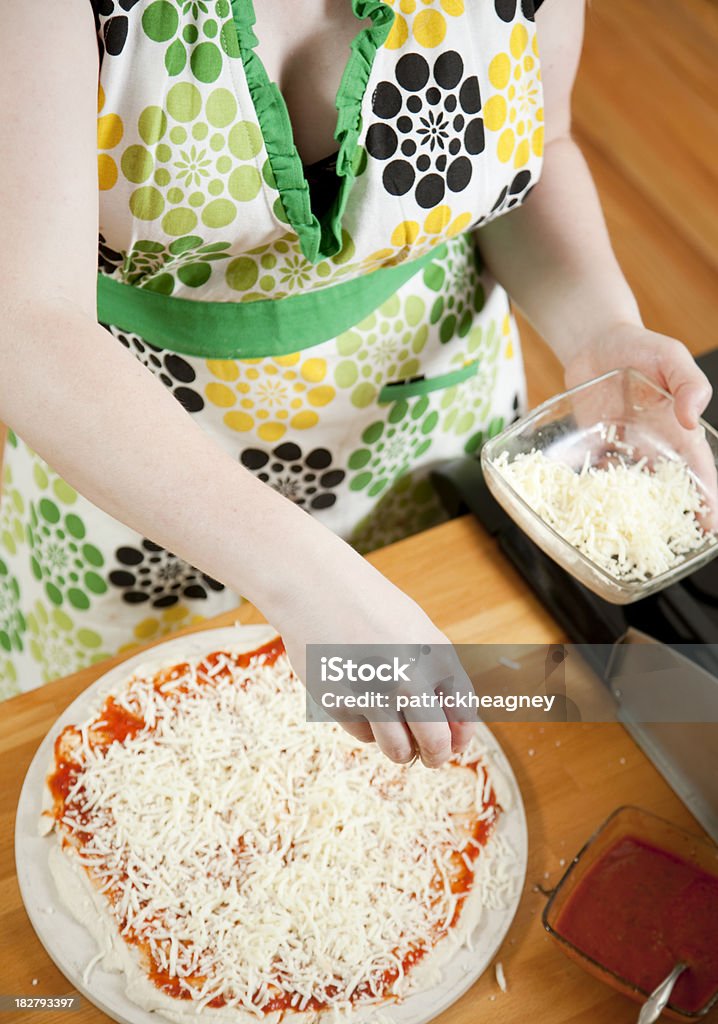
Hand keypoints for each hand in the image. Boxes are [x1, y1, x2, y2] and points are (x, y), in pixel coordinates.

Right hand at [271, 536, 476, 768]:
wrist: (314, 585)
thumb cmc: (368, 607)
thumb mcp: (415, 631)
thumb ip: (436, 675)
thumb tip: (454, 734)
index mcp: (437, 655)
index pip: (464, 715)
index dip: (459, 738)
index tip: (451, 743)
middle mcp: (410, 676)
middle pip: (435, 744)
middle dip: (433, 756)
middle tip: (425, 755)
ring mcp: (373, 692)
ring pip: (398, 750)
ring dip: (398, 748)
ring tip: (389, 728)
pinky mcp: (339, 702)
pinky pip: (362, 734)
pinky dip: (363, 724)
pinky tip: (353, 694)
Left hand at [564, 323, 717, 527]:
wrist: (596, 342)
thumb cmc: (640, 346)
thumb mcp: (671, 356)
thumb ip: (687, 382)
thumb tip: (690, 414)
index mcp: (679, 433)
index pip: (700, 473)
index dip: (708, 501)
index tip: (711, 529)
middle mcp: (653, 449)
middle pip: (666, 493)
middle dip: (669, 522)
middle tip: (666, 550)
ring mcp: (623, 452)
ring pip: (630, 492)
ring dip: (628, 516)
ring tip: (623, 544)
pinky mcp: (595, 450)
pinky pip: (594, 477)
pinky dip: (592, 495)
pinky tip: (583, 515)